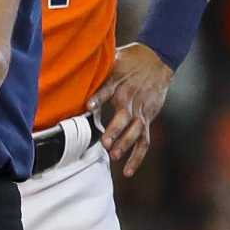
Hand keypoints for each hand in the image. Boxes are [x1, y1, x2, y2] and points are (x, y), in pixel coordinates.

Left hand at [92, 42, 172, 176]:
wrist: (157, 59)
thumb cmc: (128, 61)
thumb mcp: (112, 60)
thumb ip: (96, 72)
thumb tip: (72, 70)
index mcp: (119, 83)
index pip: (107, 92)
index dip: (98, 99)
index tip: (89, 107)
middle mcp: (131, 99)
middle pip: (125, 117)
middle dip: (116, 130)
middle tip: (105, 143)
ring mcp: (142, 111)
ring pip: (137, 131)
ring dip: (126, 144)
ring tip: (114, 156)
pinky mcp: (148, 118)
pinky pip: (144, 140)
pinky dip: (137, 156)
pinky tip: (127, 170)